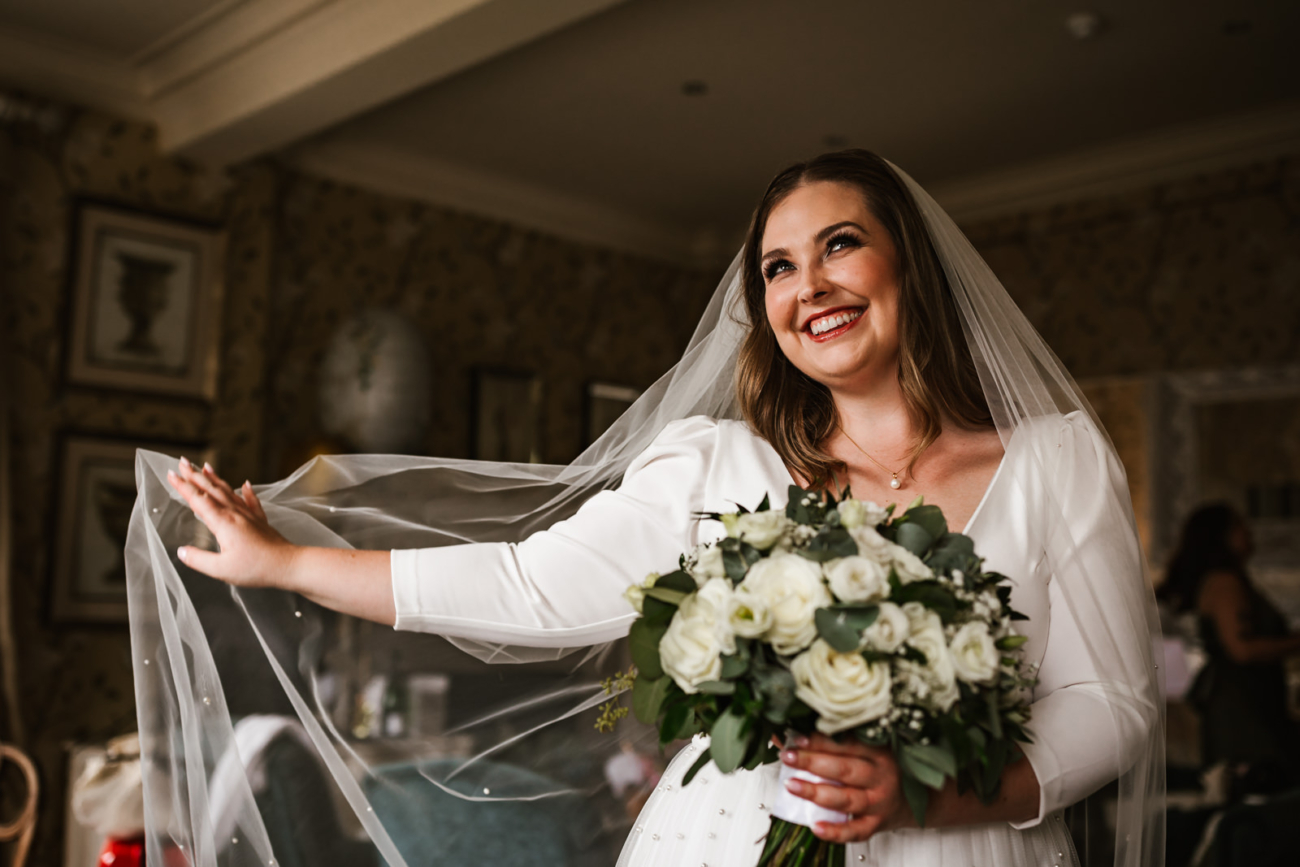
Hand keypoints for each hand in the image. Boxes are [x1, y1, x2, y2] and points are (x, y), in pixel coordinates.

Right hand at [166, 457, 296, 587]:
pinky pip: (251, 501)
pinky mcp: (260, 521)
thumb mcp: (221, 569)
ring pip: (229, 492)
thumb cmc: (257, 568)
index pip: (198, 500)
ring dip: (215, 478)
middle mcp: (236, 514)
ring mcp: (249, 516)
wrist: (288, 565)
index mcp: (223, 523)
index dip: (183, 487)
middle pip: (212, 490)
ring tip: (205, 466)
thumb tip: (181, 552)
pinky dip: (247, 491)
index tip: (171, 474)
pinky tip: (246, 484)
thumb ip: (198, 560)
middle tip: (182, 461)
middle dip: (194, 475)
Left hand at [781, 733, 914, 842]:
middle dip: (812, 762)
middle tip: (788, 756)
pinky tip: (816, 826)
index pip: (846, 744)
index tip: (796, 738)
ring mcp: (878, 802)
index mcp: (879, 752)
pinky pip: (855, 830)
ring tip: (792, 785)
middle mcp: (880, 776)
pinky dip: (835, 831)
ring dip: (816, 792)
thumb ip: (836, 742)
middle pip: (844, 769)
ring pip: (846, 798)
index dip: (820, 740)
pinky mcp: (876, 823)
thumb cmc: (885, 769)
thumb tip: (791, 734)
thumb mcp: (869, 749)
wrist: (918, 798)